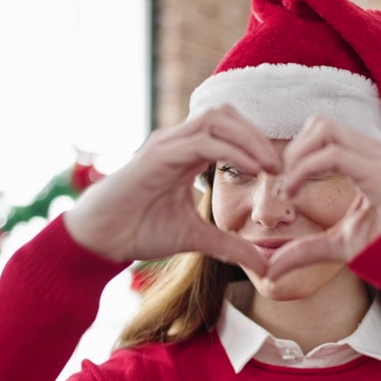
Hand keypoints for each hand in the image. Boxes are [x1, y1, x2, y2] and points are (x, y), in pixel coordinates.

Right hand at [64, 105, 281, 275]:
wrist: (100, 239)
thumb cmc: (139, 231)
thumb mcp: (196, 238)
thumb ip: (229, 246)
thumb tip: (264, 265)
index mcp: (186, 153)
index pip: (228, 128)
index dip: (256, 142)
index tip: (278, 171)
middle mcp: (176, 141)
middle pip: (226, 114)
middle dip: (257, 135)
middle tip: (280, 166)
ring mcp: (166, 144)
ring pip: (216, 120)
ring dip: (249, 139)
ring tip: (270, 166)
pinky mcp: (158, 156)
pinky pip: (203, 142)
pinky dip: (232, 152)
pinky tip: (252, 170)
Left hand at [265, 117, 380, 281]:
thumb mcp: (339, 247)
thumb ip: (305, 250)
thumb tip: (270, 268)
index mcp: (368, 159)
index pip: (324, 133)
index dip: (296, 153)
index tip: (284, 187)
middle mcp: (376, 151)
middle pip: (320, 124)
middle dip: (293, 152)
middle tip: (285, 187)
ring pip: (324, 130)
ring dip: (297, 157)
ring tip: (290, 190)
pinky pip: (334, 155)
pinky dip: (305, 169)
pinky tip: (296, 192)